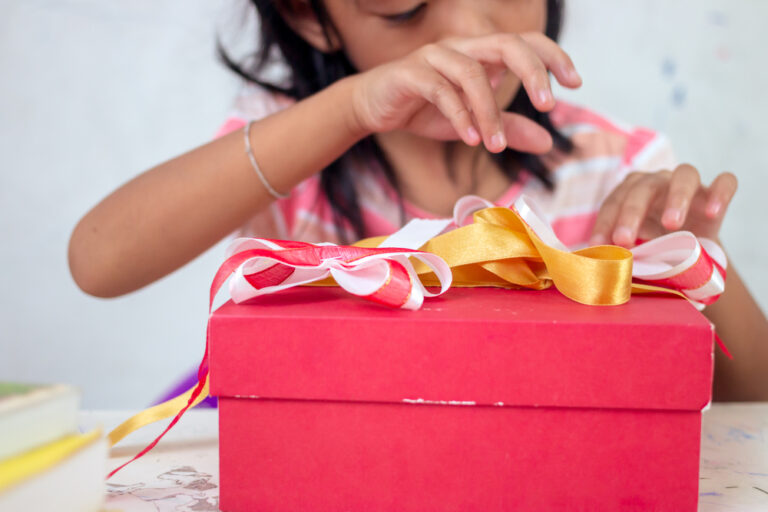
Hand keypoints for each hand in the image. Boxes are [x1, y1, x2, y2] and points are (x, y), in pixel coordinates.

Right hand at [350, 32, 581, 154]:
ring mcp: (433, 57)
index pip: (524, 43)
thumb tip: (545, 141)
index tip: (574, 82)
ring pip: (472, 73)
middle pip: (506, 44)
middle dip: (533, 71)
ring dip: (489, 111)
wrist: (371, 108)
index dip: (552, 56)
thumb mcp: (471, 124)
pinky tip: (469, 139)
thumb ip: (506, 130)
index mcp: (480, 55)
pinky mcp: (409, 73)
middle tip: (547, 105)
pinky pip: (440, 89)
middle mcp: (460, 49)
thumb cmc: (422, 109)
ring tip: (495, 146)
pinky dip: (458, 115)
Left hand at [590, 164, 737, 246]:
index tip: (599, 245)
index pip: (614, 201)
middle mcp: (658, 182)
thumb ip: (619, 250)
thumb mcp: (635, 248)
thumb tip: (595, 264)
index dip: (604, 223)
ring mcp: (689, 184)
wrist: (693, 252)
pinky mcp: (717, 193)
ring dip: (676, 198)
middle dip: (631, 213)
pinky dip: (720, 194)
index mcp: (631, 191)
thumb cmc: (655, 246)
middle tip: (624, 240)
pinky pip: (725, 182)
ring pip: (685, 175)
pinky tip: (713, 214)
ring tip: (671, 225)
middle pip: (643, 187)